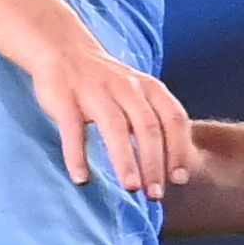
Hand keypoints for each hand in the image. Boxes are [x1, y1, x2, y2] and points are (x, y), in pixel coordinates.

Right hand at [28, 45, 194, 197]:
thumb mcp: (139, 93)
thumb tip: (174, 166)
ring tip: (131, 188)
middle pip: (148, 127)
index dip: (179, 149)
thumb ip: (157, 121)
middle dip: (154, 164)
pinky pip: (73, 128)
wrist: (63, 50)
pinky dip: (76, 154)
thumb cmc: (108, 82)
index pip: (173, 119)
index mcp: (149, 88)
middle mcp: (126, 87)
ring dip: (124, 160)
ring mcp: (95, 91)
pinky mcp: (65, 98)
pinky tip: (81, 178)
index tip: (180, 179)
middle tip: (155, 195)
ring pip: (115, 127)